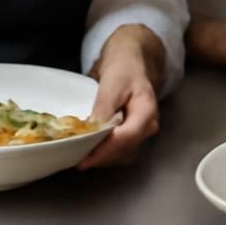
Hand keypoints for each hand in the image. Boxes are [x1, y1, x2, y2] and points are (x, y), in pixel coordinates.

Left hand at [79, 27, 161, 168]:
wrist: (130, 63)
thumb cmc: (123, 70)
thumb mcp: (112, 85)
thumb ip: (104, 108)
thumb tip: (92, 130)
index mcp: (146, 112)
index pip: (126, 137)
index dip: (105, 150)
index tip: (85, 158)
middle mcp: (148, 127)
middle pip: (125, 149)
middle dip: (101, 157)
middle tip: (77, 161)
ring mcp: (142, 132)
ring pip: (122, 154)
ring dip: (102, 158)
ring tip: (80, 157)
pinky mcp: (133, 134)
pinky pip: (120, 150)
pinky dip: (105, 153)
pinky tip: (89, 151)